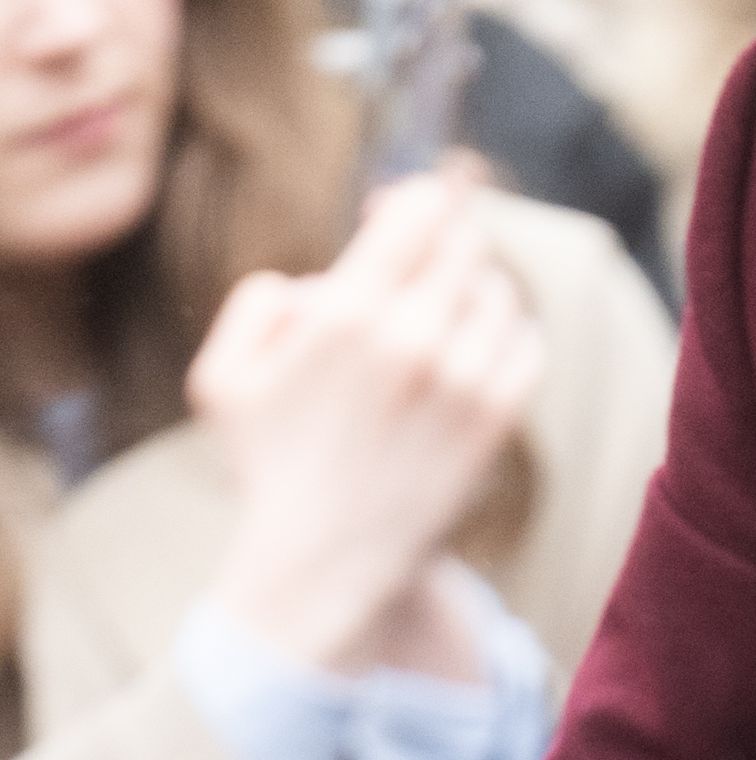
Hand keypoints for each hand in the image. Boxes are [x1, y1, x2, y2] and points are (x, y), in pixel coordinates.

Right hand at [194, 175, 542, 672]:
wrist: (326, 561)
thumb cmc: (270, 464)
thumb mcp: (222, 378)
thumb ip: (259, 301)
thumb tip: (324, 276)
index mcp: (346, 316)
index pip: (421, 211)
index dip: (421, 198)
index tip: (409, 207)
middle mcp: (415, 339)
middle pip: (464, 246)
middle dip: (442, 250)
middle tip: (418, 275)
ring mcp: (466, 379)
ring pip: (499, 292)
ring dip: (472, 296)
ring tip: (437, 324)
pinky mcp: (500, 417)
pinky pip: (528, 342)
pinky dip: (507, 336)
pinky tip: (473, 353)